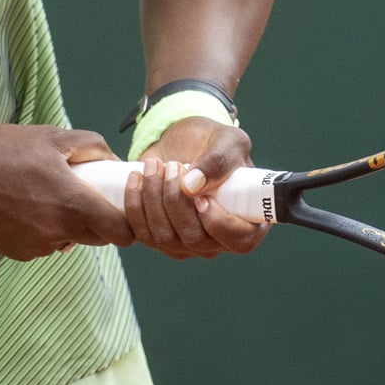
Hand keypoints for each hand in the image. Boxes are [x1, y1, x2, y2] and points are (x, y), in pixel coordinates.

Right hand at [0, 124, 135, 260]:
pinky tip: (22, 204)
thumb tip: (112, 159)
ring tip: (43, 194)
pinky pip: (42, 244)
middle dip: (97, 220)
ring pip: (67, 240)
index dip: (126, 223)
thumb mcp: (52, 136)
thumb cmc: (4, 150)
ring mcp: (36, 246)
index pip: (121, 233)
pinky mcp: (16, 252)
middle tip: (82, 194)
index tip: (119, 208)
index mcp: (73, 205)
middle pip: (97, 238)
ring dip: (65, 224)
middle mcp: (59, 233)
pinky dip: (40, 229)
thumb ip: (91, 145)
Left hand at [123, 116, 268, 259]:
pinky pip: (143, 234)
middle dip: (176, 201)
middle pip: (196, 240)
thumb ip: (218, 160)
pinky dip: (135, 205)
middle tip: (172, 166)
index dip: (219, 223)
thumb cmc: (213, 143)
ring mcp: (188, 243)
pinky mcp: (159, 237)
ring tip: (154, 166)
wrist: (180, 141)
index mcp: (248, 221)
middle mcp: (219, 239)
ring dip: (154, 199)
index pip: (240, 241)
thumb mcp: (227, 141)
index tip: (201, 196)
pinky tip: (136, 178)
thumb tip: (193, 187)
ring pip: (166, 238)